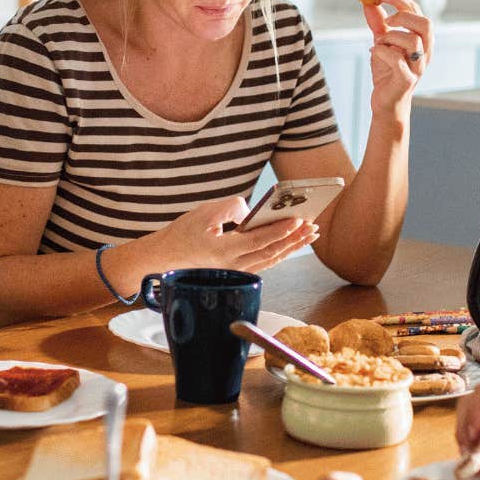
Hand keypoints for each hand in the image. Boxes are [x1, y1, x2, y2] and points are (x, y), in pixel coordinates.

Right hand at [148, 196, 318, 276]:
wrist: (167, 257)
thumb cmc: (183, 233)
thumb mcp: (204, 212)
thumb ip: (231, 208)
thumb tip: (252, 212)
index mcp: (222, 251)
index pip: (258, 241)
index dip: (279, 231)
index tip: (297, 221)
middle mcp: (232, 265)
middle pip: (271, 253)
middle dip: (294, 240)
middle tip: (312, 227)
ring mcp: (236, 271)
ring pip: (271, 260)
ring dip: (292, 247)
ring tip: (309, 234)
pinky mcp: (238, 270)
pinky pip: (264, 262)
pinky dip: (281, 251)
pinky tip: (292, 243)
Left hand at [362, 0, 431, 118]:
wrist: (386, 102)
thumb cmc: (387, 71)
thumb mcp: (381, 42)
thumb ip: (377, 22)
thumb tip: (368, 0)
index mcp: (421, 39)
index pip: (416, 11)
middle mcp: (425, 52)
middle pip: (425, 24)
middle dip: (402, 15)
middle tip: (385, 19)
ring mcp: (418, 67)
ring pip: (412, 41)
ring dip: (390, 37)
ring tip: (379, 45)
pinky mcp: (407, 80)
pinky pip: (397, 60)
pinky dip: (382, 52)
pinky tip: (374, 55)